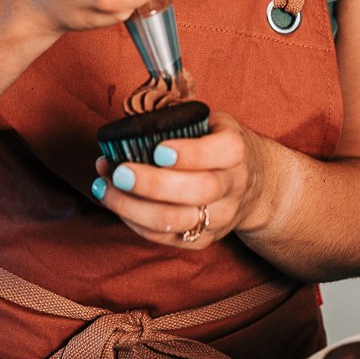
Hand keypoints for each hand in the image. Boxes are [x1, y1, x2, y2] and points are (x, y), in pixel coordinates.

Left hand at [90, 112, 262, 249]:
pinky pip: (165, 236)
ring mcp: (219, 217)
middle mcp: (232, 186)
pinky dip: (133, 221)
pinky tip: (114, 201)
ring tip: (104, 187)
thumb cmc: (218, 144)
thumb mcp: (213, 122)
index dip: (190, 153)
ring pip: (177, 220)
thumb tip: (130, 118)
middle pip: (197, 191)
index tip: (158, 149)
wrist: (255, 185)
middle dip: (153, 184)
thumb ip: (181, 118)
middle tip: (119, 172)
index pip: (221, 152)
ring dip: (133, 207)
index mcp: (235, 151)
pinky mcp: (203, 240)